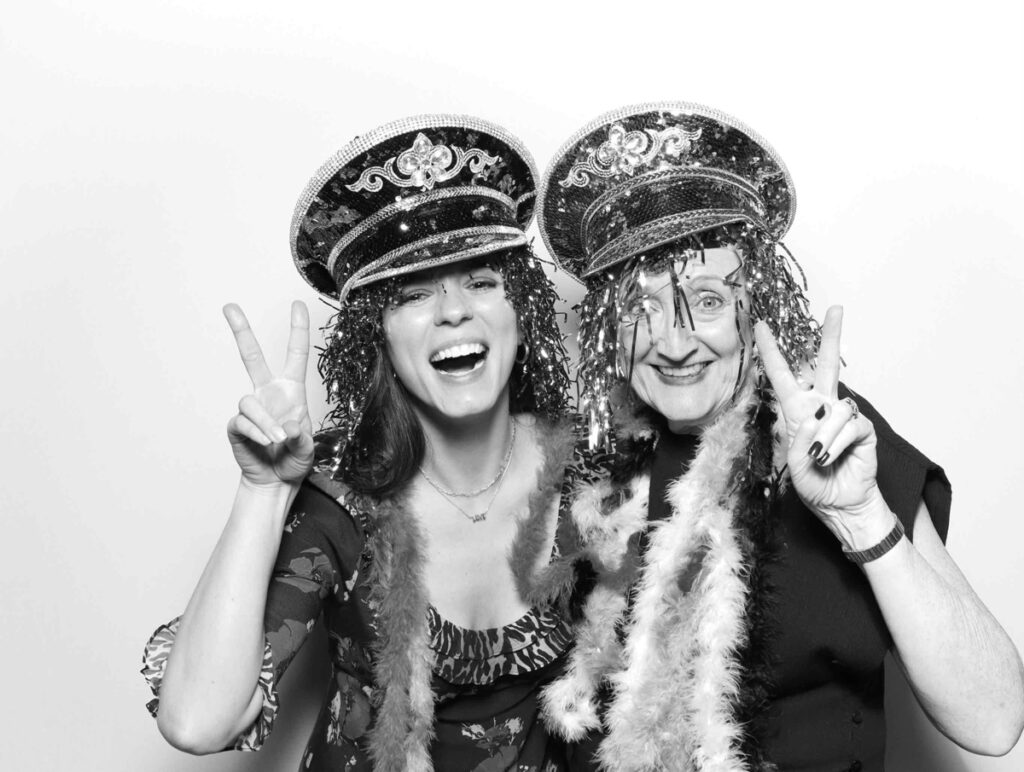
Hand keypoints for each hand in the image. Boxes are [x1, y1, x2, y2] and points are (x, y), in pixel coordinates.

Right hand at [224, 301, 313, 487]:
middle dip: (241, 331)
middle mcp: (269, 393)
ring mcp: (252, 408)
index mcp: (292, 391)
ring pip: (251, 403)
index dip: (298, 329)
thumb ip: (302, 438)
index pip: (296, 354)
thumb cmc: (295, 460)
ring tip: (276, 440)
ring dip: (265, 423)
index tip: (297, 305)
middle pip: (252, 356)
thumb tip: (288, 426)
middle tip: (229, 306)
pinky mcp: (237, 425)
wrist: (276, 482)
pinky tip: (265, 444)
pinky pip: (242, 422)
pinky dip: (255, 433)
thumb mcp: (309, 449)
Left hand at [754, 307, 891, 547]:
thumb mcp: (795, 467)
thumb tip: (816, 414)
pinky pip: (849, 426)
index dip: (772, 352)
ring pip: (834, 408)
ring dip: (824, 437)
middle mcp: (820, 408)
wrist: (841, 507)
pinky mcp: (863, 429)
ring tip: (820, 459)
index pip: (783, 376)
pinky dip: (837, 443)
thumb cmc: (815, 486)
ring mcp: (843, 417)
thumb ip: (800, 442)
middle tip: (836, 309)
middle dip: (831, 336)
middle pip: (825, 364)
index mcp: (797, 413)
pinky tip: (833, 457)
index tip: (763, 326)